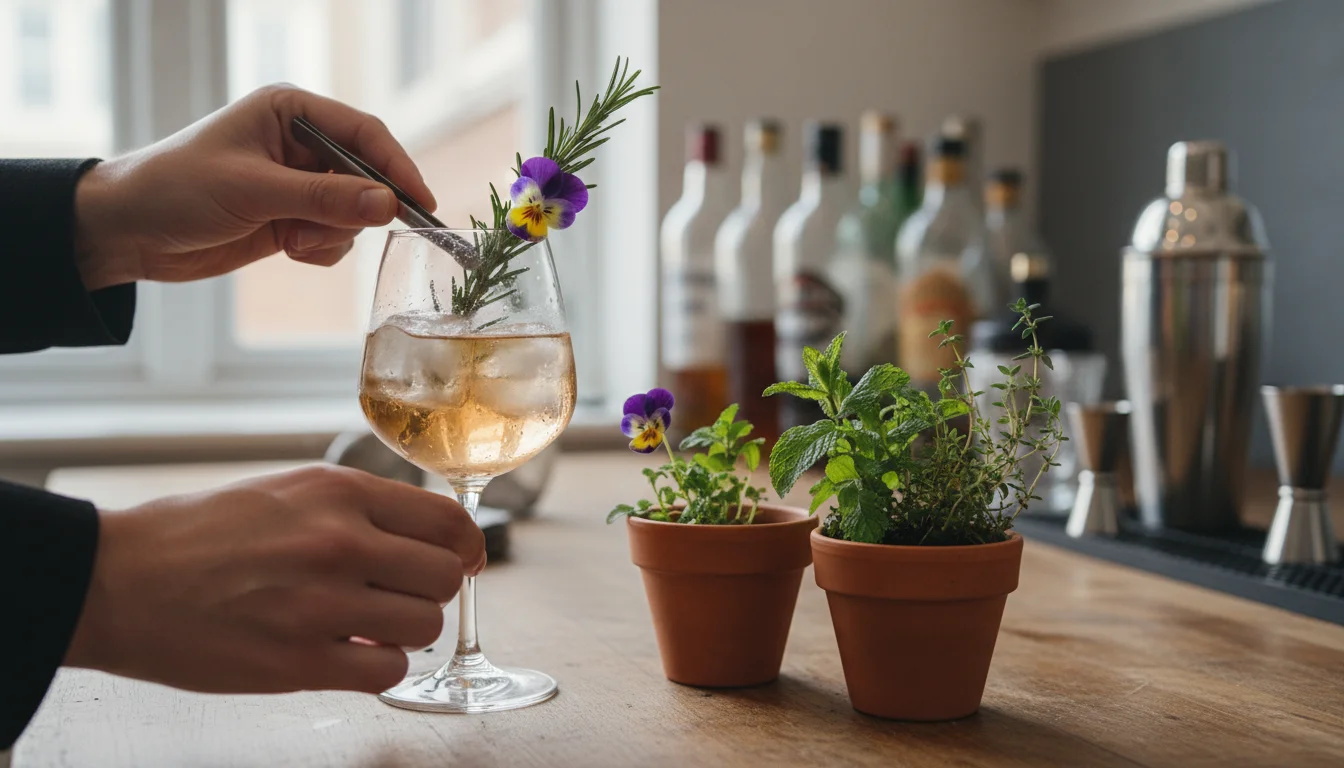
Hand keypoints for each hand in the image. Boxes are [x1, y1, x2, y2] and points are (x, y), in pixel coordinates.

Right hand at [64, 465, 483, 694]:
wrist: (115, 579)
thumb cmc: (195, 534)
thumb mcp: (286, 490)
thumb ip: (357, 509)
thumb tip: (425, 537)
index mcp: (339, 492)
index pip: (448, 521)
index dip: (465, 547)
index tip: (462, 560)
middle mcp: (339, 541)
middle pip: (446, 575)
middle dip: (430, 590)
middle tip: (397, 597)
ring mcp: (322, 604)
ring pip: (425, 626)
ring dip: (404, 632)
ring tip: (364, 625)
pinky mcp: (299, 663)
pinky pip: (387, 672)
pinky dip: (377, 668)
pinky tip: (346, 655)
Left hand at [73, 84, 437, 288]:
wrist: (128, 232)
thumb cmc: (177, 190)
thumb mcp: (254, 191)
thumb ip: (323, 198)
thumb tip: (387, 204)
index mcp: (290, 112)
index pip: (364, 134)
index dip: (397, 168)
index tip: (421, 204)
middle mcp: (301, 143)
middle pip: (366, 176)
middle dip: (354, 209)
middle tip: (336, 230)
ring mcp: (298, 183)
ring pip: (353, 213)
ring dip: (330, 233)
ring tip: (289, 238)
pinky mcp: (292, 217)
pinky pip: (335, 237)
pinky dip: (319, 249)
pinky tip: (285, 247)